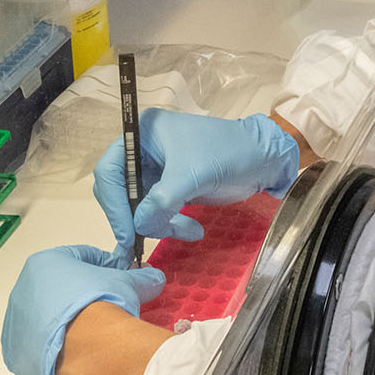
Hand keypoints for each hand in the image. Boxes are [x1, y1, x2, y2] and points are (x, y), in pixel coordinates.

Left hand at [1, 244, 164, 374]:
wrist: (88, 349)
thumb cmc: (101, 304)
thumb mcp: (126, 283)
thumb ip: (139, 277)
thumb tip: (153, 278)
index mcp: (44, 263)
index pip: (79, 257)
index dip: (104, 264)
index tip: (119, 274)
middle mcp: (23, 289)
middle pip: (59, 288)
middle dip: (83, 294)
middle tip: (106, 305)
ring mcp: (16, 322)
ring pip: (47, 317)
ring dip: (67, 320)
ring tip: (92, 331)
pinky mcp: (16, 352)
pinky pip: (38, 344)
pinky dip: (56, 345)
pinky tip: (76, 350)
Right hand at [93, 111, 300, 261]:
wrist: (264, 160)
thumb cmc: (228, 154)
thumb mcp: (192, 175)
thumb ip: (160, 201)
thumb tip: (137, 227)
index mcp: (142, 133)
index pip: (110, 170)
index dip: (113, 203)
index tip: (125, 232)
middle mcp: (143, 150)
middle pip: (121, 191)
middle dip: (137, 217)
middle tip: (146, 240)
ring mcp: (157, 170)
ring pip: (140, 206)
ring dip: (159, 224)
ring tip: (185, 231)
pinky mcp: (171, 188)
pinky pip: (158, 212)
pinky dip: (170, 225)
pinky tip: (192, 230)